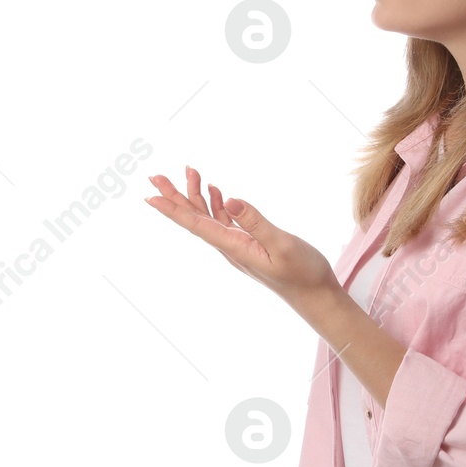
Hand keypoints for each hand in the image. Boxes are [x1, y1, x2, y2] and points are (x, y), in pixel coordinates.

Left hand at [144, 165, 341, 309]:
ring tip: (189, 171)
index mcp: (233, 247)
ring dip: (196, 195)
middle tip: (155, 176)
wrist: (315, 295)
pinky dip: (217, 203)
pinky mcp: (248, 244)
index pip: (196, 224)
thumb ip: (256, 222)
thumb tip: (232, 200)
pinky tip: (215, 191)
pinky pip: (225, 221)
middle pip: (195, 218)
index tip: (151, 196)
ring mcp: (238, 245)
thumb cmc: (302, 273)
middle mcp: (230, 247)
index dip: (172, 209)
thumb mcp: (281, 244)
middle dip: (175, 196)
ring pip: (209, 217)